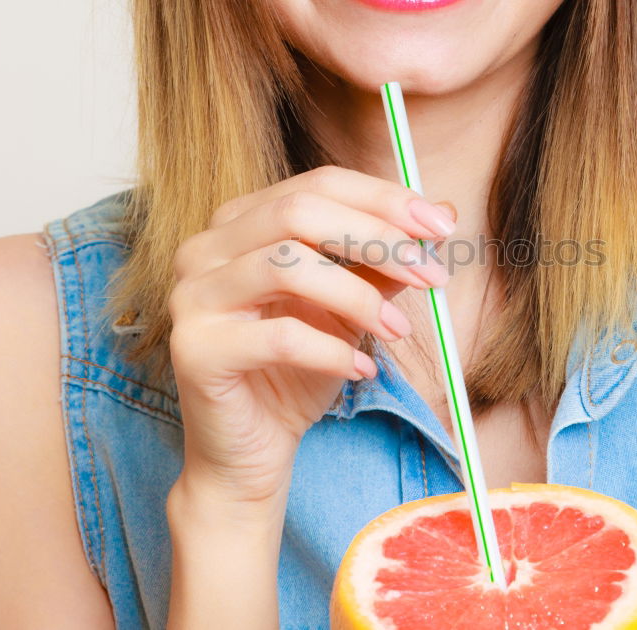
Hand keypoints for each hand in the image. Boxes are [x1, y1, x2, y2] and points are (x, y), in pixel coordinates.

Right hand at [166, 165, 456, 505]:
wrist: (251, 451)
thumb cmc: (297, 372)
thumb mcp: (349, 308)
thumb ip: (382, 262)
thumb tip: (443, 216)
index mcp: (241, 222)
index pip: (317, 185)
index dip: (384, 200)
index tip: (442, 226)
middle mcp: (206, 248)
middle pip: (299, 211)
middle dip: (377, 239)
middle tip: (432, 274)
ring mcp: (193, 296)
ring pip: (287, 265)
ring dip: (359, 296)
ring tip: (398, 331)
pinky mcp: (195, 349)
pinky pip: (278, 336)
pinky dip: (332, 350)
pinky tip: (362, 370)